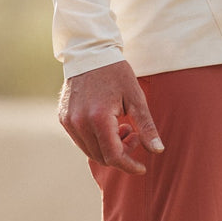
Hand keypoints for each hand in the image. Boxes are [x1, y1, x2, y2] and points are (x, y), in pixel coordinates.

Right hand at [58, 60, 164, 174]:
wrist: (89, 53)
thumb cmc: (115, 73)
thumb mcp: (136, 97)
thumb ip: (146, 126)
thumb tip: (158, 151)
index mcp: (99, 118)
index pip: (114, 156)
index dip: (130, 165)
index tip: (142, 167)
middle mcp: (79, 122)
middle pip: (102, 157)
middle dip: (122, 154)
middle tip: (133, 135)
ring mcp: (69, 121)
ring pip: (91, 151)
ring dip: (108, 148)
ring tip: (121, 128)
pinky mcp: (63, 118)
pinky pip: (81, 140)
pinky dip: (96, 140)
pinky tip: (107, 124)